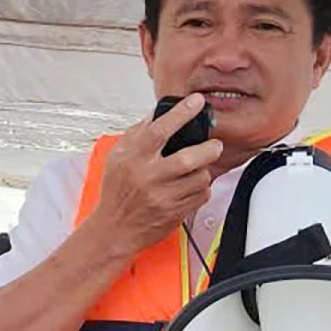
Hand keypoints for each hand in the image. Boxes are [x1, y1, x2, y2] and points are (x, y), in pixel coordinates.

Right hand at [88, 94, 222, 255]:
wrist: (115, 228)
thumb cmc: (117, 191)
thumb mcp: (118, 157)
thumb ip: (137, 134)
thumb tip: (157, 114)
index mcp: (134, 159)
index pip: (159, 130)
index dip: (181, 113)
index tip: (196, 102)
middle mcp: (149, 177)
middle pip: (188, 158)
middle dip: (209, 148)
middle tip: (215, 144)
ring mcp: (163, 197)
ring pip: (200, 177)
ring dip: (204, 170)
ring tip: (196, 169)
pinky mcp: (175, 213)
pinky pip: (201, 196)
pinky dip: (201, 188)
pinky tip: (190, 187)